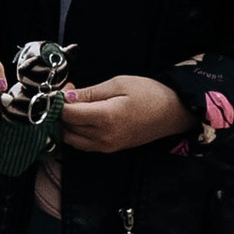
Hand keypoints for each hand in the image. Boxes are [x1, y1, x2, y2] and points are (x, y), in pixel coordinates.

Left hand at [59, 75, 194, 156]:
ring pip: (72, 139)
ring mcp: (106, 146)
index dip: (60, 101)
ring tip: (77, 105)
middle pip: (66, 128)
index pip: (67, 114)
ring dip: (67, 123)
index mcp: (105, 118)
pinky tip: (84, 117)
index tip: (65, 88)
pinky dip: (77, 132)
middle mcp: (103, 137)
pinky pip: (83, 144)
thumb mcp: (118, 84)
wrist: (173, 113)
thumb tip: (66, 97)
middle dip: (61, 111)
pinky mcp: (110, 149)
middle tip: (71, 94)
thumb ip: (89, 92)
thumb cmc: (149, 94)